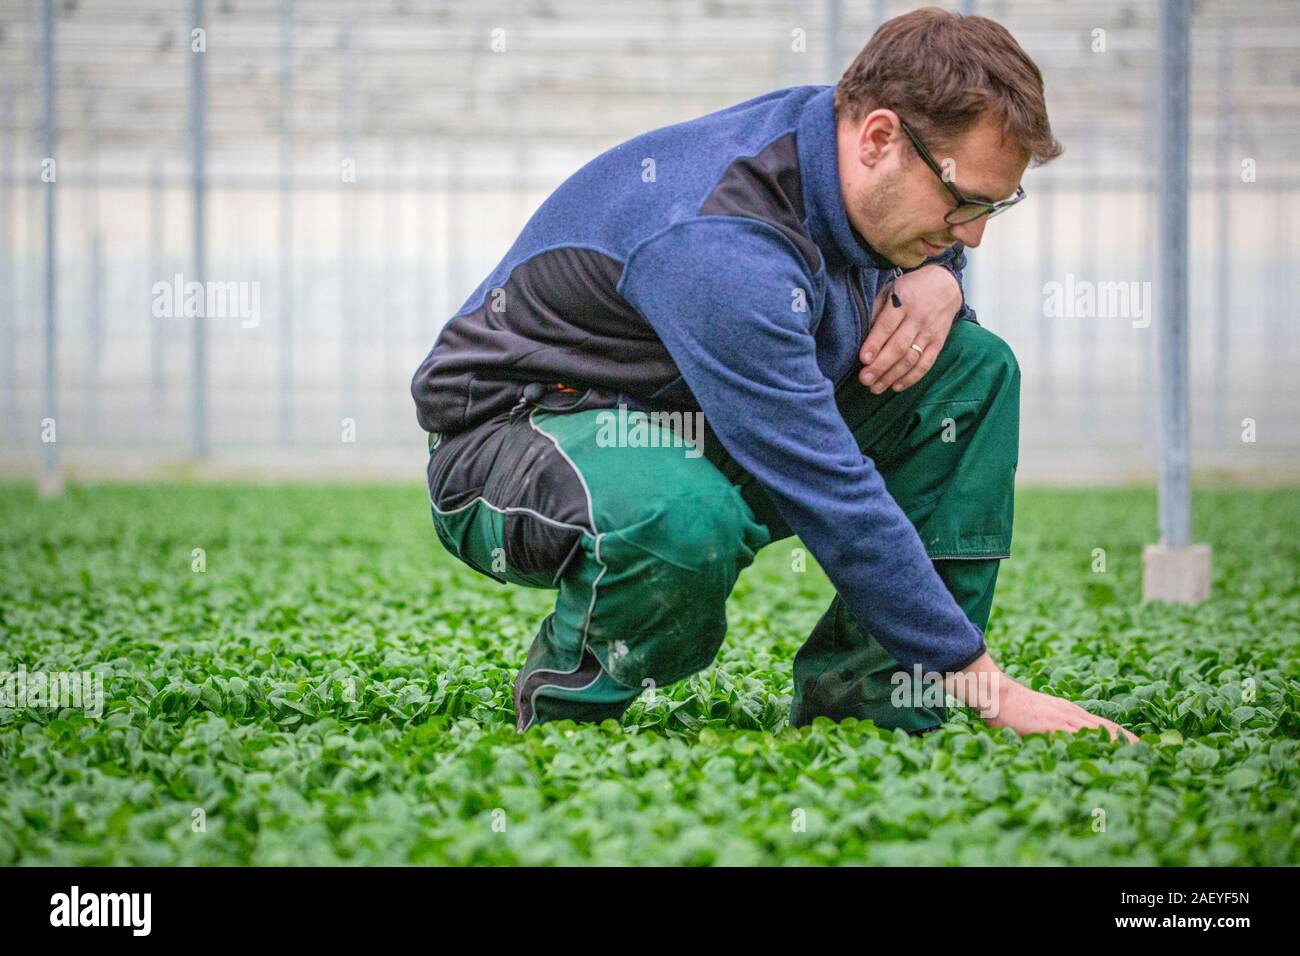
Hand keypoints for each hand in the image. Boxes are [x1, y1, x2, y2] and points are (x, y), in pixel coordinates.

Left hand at [858, 264, 961, 394]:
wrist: (944, 285)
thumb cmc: (909, 289)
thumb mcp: (890, 290)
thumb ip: (875, 309)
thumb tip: (859, 334)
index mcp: (903, 302)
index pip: (887, 326)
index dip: (875, 344)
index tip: (863, 359)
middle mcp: (918, 318)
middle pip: (899, 346)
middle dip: (880, 366)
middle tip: (864, 379)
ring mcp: (930, 332)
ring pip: (911, 359)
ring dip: (892, 376)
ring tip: (875, 388)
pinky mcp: (938, 343)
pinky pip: (926, 364)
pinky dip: (911, 378)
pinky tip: (896, 386)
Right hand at [945, 652, 1138, 743]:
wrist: (996, 694)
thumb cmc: (1011, 707)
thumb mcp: (1038, 714)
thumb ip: (1051, 726)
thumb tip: (1061, 742)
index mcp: (1069, 712)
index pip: (1103, 725)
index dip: (1124, 737)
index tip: (1142, 747)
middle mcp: (1071, 714)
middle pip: (1107, 729)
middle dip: (1129, 742)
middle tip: (1151, 754)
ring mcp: (1063, 719)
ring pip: (1098, 733)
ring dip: (1118, 745)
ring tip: (1139, 757)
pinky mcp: (1052, 727)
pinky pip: (1080, 738)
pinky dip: (1096, 746)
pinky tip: (1107, 755)